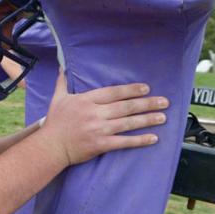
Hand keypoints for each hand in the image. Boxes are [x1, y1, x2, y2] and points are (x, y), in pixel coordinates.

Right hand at [37, 71, 167, 166]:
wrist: (49, 146)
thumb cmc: (54, 123)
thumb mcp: (57, 99)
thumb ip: (62, 82)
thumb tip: (62, 67)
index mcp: (86, 100)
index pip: (113, 93)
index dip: (131, 90)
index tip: (146, 89)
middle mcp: (95, 113)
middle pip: (125, 106)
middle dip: (146, 103)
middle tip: (164, 102)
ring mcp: (98, 129)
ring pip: (128, 123)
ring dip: (147, 119)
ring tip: (163, 117)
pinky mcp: (100, 145)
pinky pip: (124, 141)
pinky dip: (139, 140)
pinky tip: (153, 138)